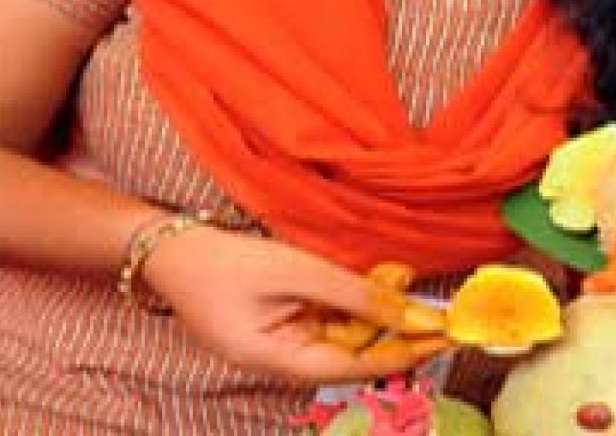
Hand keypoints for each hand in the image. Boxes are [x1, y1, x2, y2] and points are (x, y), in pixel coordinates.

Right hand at [141, 223, 443, 382]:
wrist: (173, 247)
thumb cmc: (228, 264)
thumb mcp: (298, 272)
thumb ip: (355, 294)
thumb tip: (409, 314)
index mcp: (281, 362)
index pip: (357, 368)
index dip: (404, 354)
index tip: (443, 339)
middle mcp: (287, 358)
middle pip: (355, 350)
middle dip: (396, 326)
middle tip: (441, 310)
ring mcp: (286, 337)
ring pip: (347, 327)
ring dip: (379, 304)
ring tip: (409, 277)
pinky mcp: (286, 316)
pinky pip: (331, 311)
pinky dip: (357, 294)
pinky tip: (384, 275)